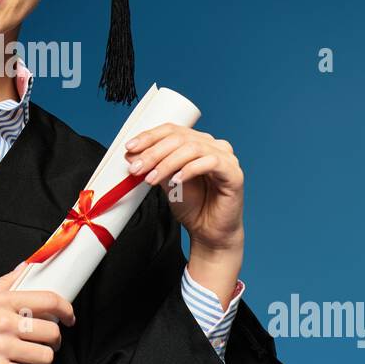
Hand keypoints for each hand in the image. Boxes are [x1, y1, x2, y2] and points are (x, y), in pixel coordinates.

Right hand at [0, 262, 76, 363]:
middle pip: (52, 332)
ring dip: (45, 361)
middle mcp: (4, 323)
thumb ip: (5, 282)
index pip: (48, 300)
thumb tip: (26, 268)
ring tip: (36, 360)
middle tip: (49, 343)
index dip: (66, 310)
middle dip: (55, 341)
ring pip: (44, 357)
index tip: (70, 318)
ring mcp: (1, 348)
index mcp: (2, 301)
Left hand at [124, 123, 244, 258]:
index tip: (130, 148)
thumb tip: (131, 154)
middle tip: (137, 168)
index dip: (149, 137)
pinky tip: (176, 180)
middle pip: (180, 138)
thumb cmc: (193, 206)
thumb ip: (153, 166)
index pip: (172, 130)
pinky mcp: (234, 173)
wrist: (208, 233)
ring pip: (193, 148)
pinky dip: (189, 169)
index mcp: (198, 143)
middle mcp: (213, 146)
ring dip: (167, 163)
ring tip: (151, 178)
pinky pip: (211, 162)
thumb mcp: (165, 182)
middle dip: (154, 152)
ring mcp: (226, 158)